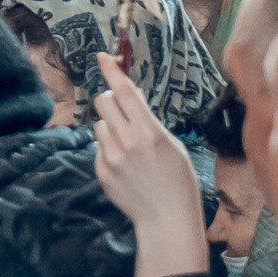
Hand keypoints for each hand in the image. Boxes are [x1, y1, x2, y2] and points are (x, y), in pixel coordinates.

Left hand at [92, 55, 210, 276]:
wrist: (166, 219)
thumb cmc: (178, 182)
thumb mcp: (172, 145)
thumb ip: (149, 122)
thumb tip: (131, 98)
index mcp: (149, 133)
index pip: (126, 92)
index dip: (112, 71)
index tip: (102, 57)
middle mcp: (126, 142)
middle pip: (104, 101)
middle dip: (111, 100)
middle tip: (123, 110)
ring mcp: (110, 157)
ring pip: (99, 124)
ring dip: (111, 127)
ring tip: (130, 146)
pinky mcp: (101, 170)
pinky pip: (99, 147)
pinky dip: (109, 149)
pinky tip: (126, 166)